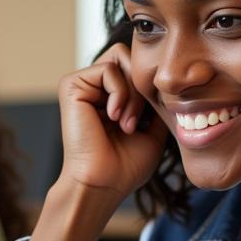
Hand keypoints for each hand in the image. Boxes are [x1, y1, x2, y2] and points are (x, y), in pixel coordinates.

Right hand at [26, 45, 168, 240]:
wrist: (104, 183)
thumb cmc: (125, 166)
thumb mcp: (153, 129)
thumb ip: (157, 102)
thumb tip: (168, 78)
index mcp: (108, 95)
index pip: (136, 66)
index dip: (149, 88)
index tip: (146, 122)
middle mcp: (92, 86)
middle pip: (130, 57)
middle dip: (141, 88)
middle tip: (136, 122)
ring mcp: (81, 84)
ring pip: (121, 59)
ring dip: (132, 93)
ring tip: (126, 122)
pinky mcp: (71, 85)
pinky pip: (108, 68)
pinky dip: (120, 92)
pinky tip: (114, 117)